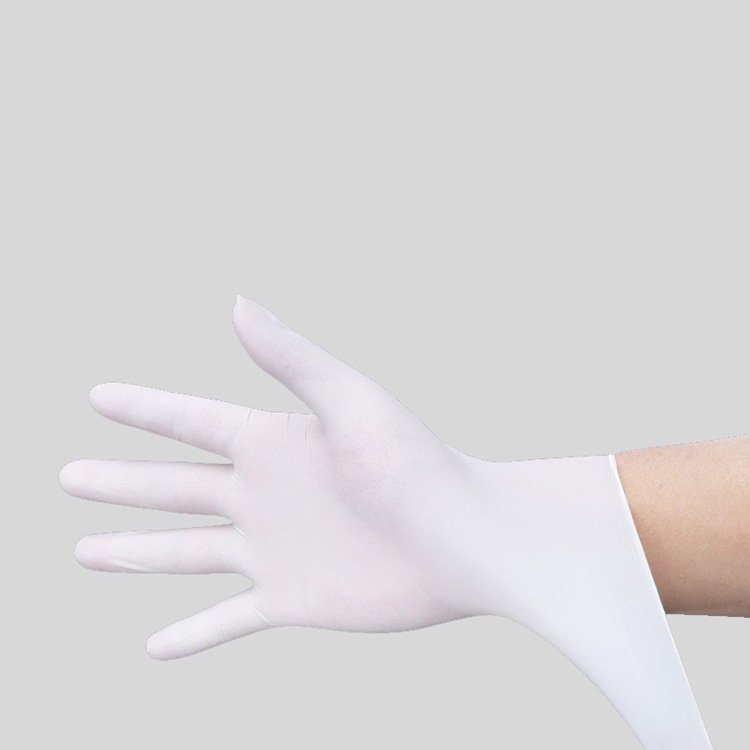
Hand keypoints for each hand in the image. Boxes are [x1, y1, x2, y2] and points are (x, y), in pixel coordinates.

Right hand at [60, 295, 477, 658]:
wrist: (462, 541)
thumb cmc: (415, 465)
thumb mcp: (349, 402)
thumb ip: (292, 358)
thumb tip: (236, 302)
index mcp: (272, 444)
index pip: (189, 421)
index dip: (143, 409)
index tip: (97, 395)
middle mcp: (264, 495)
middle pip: (172, 487)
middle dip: (119, 482)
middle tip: (66, 476)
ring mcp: (273, 549)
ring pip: (184, 553)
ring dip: (134, 553)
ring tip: (84, 551)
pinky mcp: (290, 600)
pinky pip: (227, 619)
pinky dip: (192, 634)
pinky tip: (157, 648)